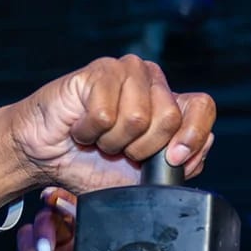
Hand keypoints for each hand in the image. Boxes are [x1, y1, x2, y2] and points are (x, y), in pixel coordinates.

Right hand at [0, 55, 215, 218]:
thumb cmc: (93, 165)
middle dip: (142, 149)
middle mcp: (152, 82)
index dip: (192, 135)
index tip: (172, 159)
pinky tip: (82, 127)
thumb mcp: (142, 179)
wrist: (48, 158)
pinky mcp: (99, 71)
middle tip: (118, 150)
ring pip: (139, 117)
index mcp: (169, 104)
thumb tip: (202, 146)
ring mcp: (127, 72)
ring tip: (99, 138)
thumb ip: (177, 167)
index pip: (202, 107)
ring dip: (113, 141)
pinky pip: (106, 112)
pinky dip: (90, 132)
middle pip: (170, 117)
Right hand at [7, 187, 75, 250]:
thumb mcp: (99, 246)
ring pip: (20, 250)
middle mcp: (54, 243)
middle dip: (37, 244)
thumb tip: (58, 198)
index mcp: (72, 231)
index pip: (55, 209)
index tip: (49, 198)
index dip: (51, 202)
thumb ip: (81, 218)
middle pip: (31, 230)